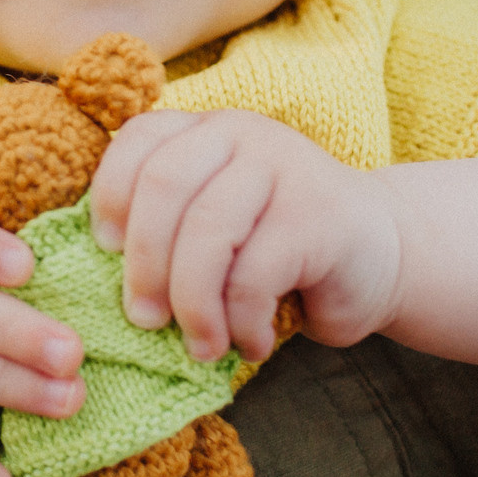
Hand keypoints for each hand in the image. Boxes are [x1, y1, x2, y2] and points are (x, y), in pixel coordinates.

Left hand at [89, 108, 405, 364]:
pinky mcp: (318, 214)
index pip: (138, 140)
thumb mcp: (216, 226)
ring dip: (192, 304)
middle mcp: (244, 134)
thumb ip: (167, 227)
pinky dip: (241, 321)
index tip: (105, 252)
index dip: (110, 195)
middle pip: (164, 187)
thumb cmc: (280, 252)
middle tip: (143, 320)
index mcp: (208, 130)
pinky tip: (251, 343)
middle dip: (144, 263)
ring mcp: (285, 167)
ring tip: (201, 346)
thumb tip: (94, 275)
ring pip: (207, 233)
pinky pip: (253, 274)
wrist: (383, 256)